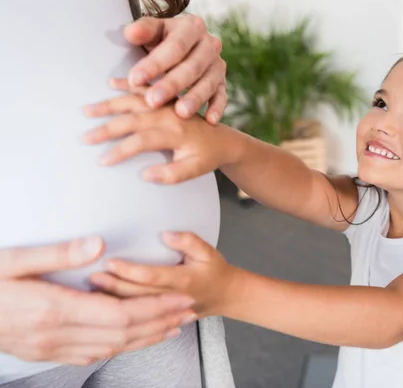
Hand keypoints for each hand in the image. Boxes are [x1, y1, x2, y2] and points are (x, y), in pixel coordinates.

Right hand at [0, 238, 197, 365]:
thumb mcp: (12, 259)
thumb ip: (57, 253)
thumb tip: (99, 245)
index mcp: (52, 308)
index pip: (119, 312)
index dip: (154, 307)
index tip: (180, 298)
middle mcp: (56, 334)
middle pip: (122, 333)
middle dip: (160, 321)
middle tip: (189, 311)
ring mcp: (50, 348)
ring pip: (111, 347)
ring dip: (146, 337)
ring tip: (173, 326)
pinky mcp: (44, 352)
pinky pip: (91, 354)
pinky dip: (120, 347)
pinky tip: (133, 341)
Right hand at [83, 92, 239, 183]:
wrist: (224, 139)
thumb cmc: (207, 157)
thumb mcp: (195, 170)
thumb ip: (172, 175)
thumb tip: (145, 175)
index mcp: (175, 133)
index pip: (141, 141)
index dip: (120, 151)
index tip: (102, 160)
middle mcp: (169, 115)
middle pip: (132, 119)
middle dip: (106, 128)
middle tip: (84, 137)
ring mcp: (167, 103)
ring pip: (134, 100)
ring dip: (109, 104)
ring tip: (87, 109)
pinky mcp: (167, 97)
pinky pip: (146, 88)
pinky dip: (129, 83)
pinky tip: (112, 82)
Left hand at [89, 232, 235, 317]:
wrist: (226, 297)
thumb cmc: (214, 270)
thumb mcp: (207, 251)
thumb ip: (188, 240)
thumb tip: (165, 234)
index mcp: (183, 280)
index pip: (151, 277)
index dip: (129, 271)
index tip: (110, 262)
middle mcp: (173, 298)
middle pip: (138, 295)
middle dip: (113, 286)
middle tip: (92, 277)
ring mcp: (168, 312)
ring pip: (136, 308)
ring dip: (113, 299)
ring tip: (93, 290)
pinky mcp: (163, 319)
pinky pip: (140, 316)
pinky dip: (122, 311)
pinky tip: (106, 304)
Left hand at [118, 15, 226, 121]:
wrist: (181, 47)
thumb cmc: (161, 40)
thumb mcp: (152, 31)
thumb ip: (142, 31)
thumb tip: (131, 33)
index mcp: (193, 27)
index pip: (175, 46)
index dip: (155, 64)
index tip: (134, 80)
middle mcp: (210, 44)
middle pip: (192, 67)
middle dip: (172, 85)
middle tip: (152, 101)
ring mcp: (217, 65)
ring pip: (208, 83)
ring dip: (195, 99)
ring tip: (180, 113)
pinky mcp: (222, 82)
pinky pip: (222, 96)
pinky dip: (217, 108)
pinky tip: (209, 120)